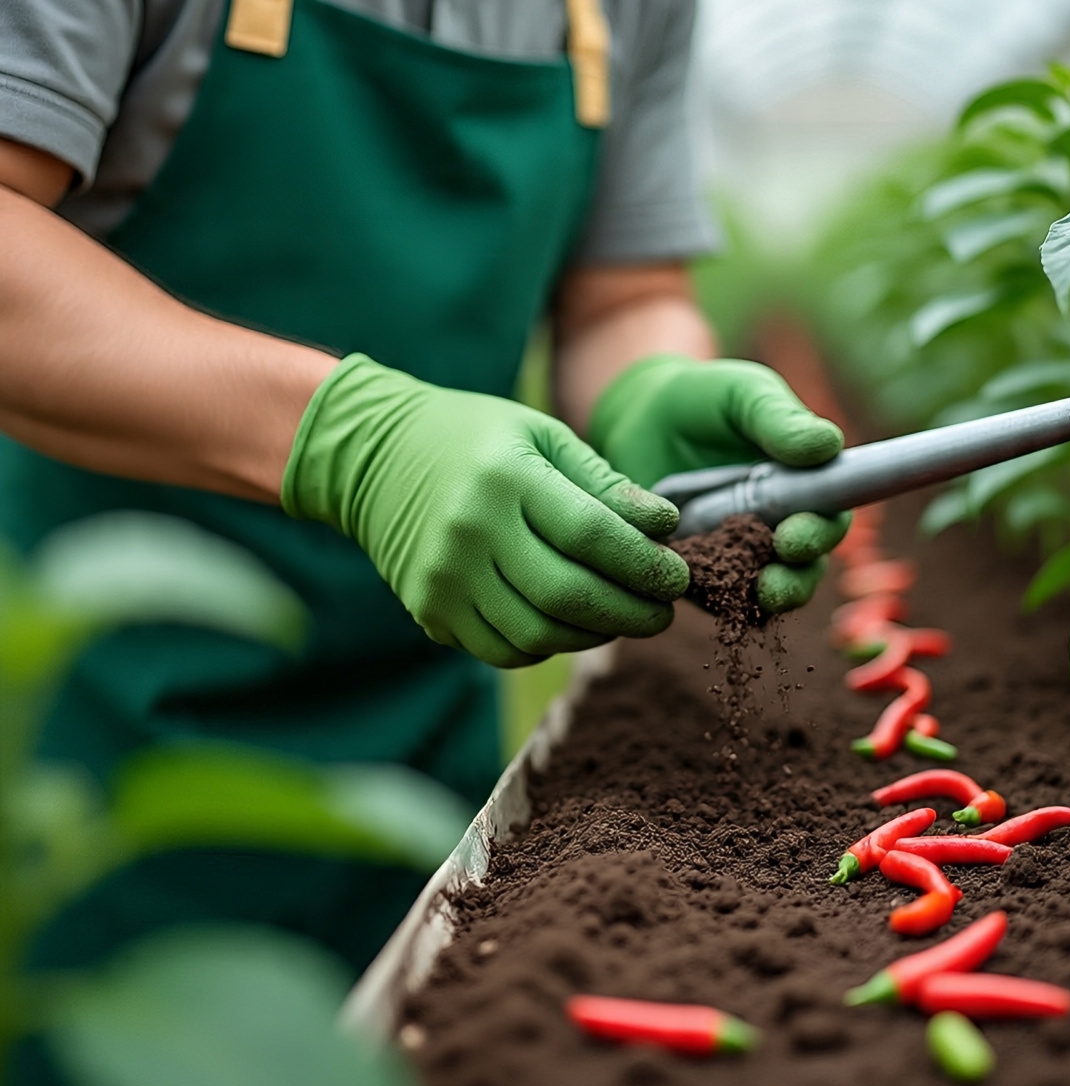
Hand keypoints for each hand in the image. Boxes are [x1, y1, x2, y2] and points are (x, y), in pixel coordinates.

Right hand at [283, 356, 688, 666]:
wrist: (374, 456)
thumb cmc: (477, 438)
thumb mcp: (543, 436)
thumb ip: (604, 483)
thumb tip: (666, 527)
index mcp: (506, 477)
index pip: (591, 534)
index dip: (644, 564)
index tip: (679, 576)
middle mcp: (470, 530)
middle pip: (568, 595)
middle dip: (631, 612)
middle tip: (663, 612)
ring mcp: (445, 577)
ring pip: (539, 634)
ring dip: (594, 635)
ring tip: (623, 616)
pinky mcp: (430, 609)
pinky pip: (504, 649)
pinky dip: (548, 646)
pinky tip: (571, 624)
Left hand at [588, 355, 850, 612]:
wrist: (638, 414)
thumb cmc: (705, 399)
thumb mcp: (744, 396)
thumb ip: (780, 419)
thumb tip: (830, 444)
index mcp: (802, 487)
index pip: (828, 519)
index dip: (822, 534)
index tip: (799, 535)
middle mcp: (776, 527)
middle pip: (803, 566)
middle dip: (797, 574)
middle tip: (776, 562)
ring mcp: (736, 554)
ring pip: (762, 592)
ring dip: (764, 597)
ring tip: (755, 592)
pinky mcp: (697, 573)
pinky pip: (710, 597)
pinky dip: (711, 598)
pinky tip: (695, 588)